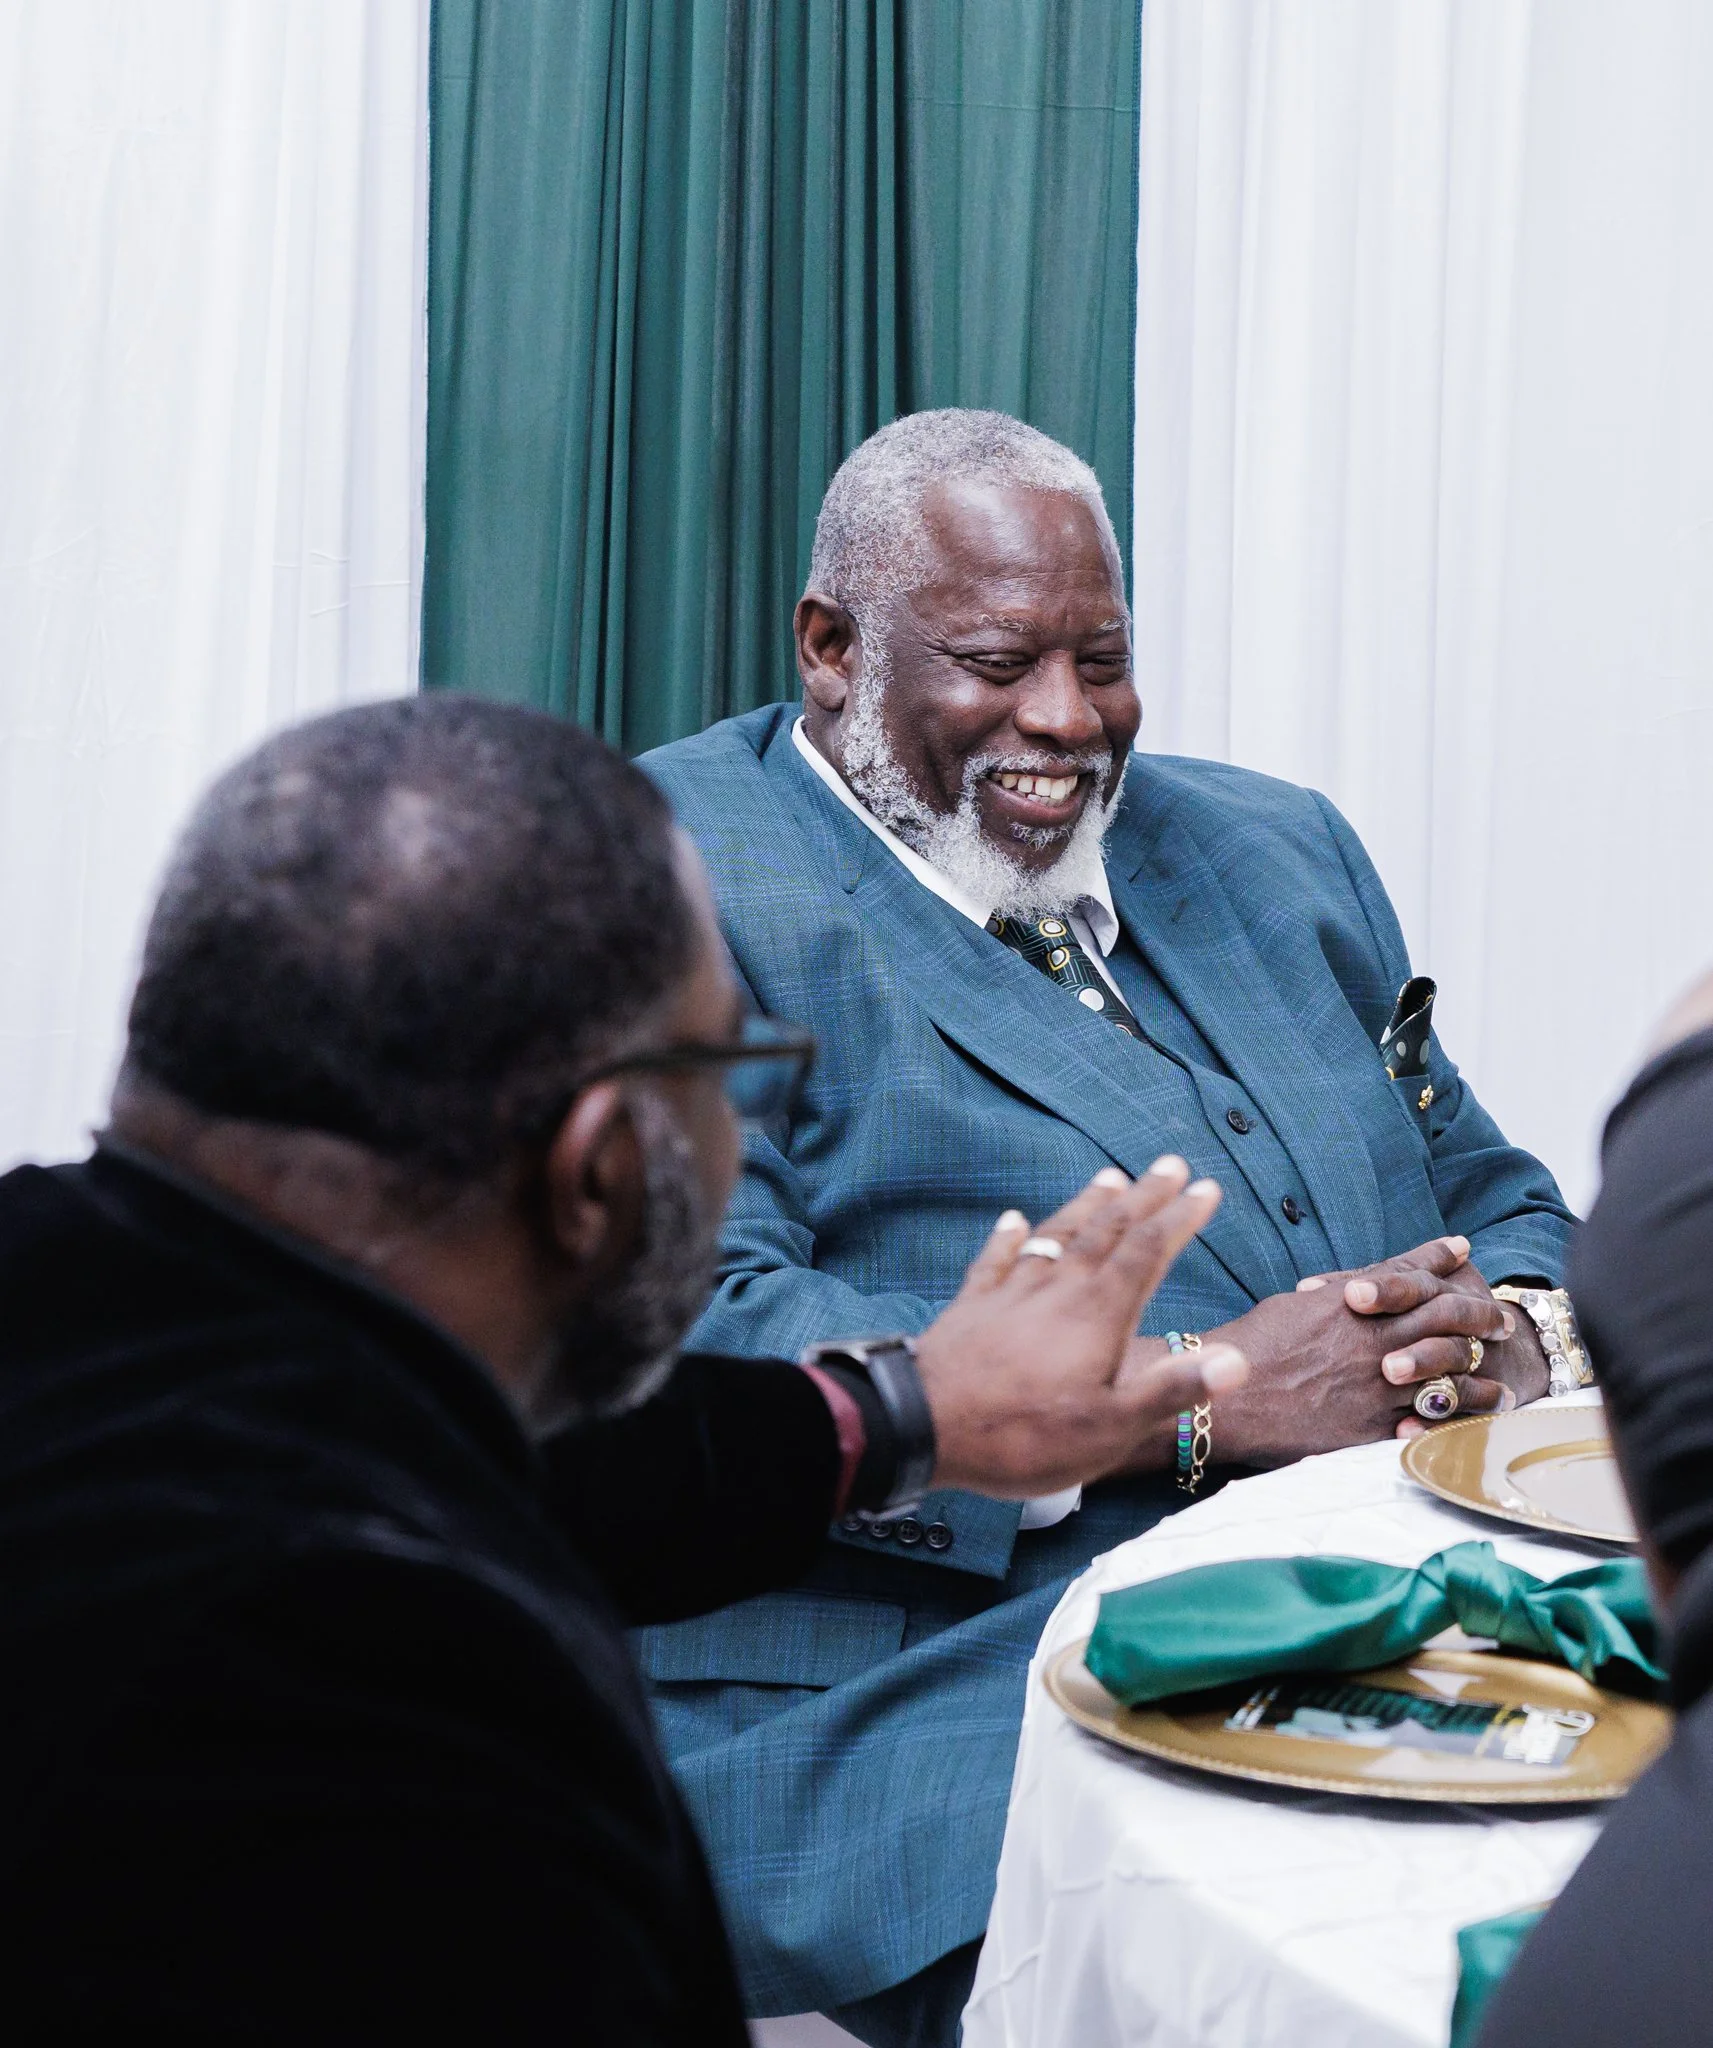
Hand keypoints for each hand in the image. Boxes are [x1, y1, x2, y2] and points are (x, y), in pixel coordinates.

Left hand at [916, 1157, 1247, 1498]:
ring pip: (1057, 1236)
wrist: (922, 1426)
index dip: (1180, 1219)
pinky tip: (1014, 1220)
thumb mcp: (1110, 1428)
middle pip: (1107, 1230)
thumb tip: (1237, 1360)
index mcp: (1098, 1314)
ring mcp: (1012, 1293)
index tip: (1206, 1189)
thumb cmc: (1024, 1436)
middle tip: (1170, 1165)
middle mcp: (1058, 1289)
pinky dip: (1010, 1237)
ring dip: (1087, 1205)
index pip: (1148, 1253)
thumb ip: (1172, 1390)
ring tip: (1109, 1178)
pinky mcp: (972, 1305)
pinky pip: (996, 1259)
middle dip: (1144, 1197)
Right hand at [1194, 1237, 1513, 1465]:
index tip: (1466, 1254)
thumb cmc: (1250, 1346)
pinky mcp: (1369, 1428)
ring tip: (1502, 1387)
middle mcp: (1374, 1342)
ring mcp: (1376, 1387)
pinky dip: (1452, 1424)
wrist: (1226, 1399)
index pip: (1412, 1276)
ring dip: (1480, 1382)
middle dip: (1480, 1319)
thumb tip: (1365, 1283)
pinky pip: (1425, 1425)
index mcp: (1353, 1306)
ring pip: (1447, 1379)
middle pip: (1445, 1324)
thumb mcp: (1295, 1304)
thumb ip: (1338, 1293)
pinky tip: (1469, 1426)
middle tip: (1501, 1322)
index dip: (1443, 1263)